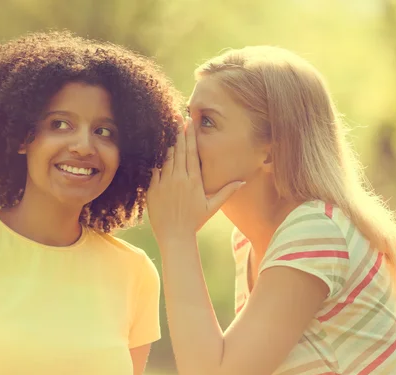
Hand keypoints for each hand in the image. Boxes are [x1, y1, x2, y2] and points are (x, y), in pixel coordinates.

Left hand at [147, 116, 244, 243]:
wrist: (175, 236)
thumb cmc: (195, 222)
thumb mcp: (212, 207)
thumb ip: (227, 192)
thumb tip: (243, 181)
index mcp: (194, 180)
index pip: (192, 152)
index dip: (190, 136)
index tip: (189, 122)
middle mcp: (179, 179)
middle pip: (178, 150)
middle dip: (178, 132)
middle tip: (177, 116)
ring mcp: (164, 183)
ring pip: (165, 157)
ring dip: (166, 141)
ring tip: (166, 126)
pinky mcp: (152, 189)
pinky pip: (152, 169)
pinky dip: (154, 157)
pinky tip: (153, 146)